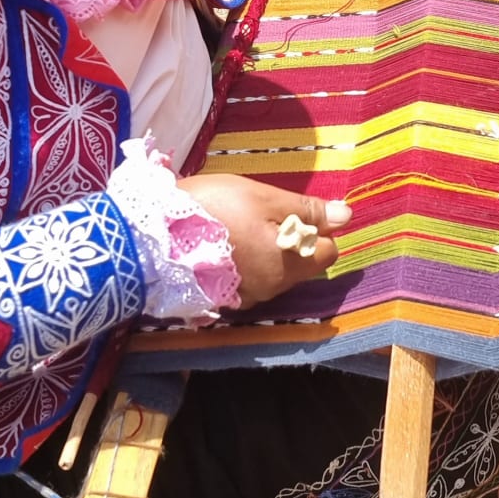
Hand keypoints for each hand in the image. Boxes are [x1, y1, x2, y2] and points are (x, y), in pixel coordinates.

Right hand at [181, 175, 351, 308]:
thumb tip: (347, 216)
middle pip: (300, 265)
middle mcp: (271, 289)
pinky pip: (246, 281)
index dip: (318, 228)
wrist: (151, 235)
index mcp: (288, 265)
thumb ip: (307, 210)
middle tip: (260, 213)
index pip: (328, 253)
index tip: (293, 210)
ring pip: (273, 273)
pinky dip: (243, 265)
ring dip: (266, 253)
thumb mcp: (264, 198)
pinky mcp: (220, 299)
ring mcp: (245, 298)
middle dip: (292, 240)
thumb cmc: (213, 208)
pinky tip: (224, 246)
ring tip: (238, 227)